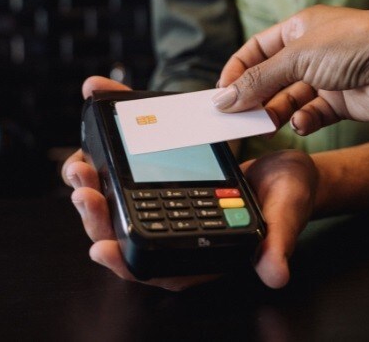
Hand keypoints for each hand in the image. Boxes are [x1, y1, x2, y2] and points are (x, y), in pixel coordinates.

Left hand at [62, 78, 318, 289]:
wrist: (289, 165)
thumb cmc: (287, 196)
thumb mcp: (284, 214)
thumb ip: (277, 243)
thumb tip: (276, 275)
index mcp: (192, 250)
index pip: (149, 264)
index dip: (121, 260)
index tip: (101, 247)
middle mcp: (168, 227)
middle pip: (117, 229)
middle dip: (93, 211)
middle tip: (83, 184)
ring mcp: (157, 197)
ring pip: (110, 195)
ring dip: (88, 178)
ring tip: (78, 160)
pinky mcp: (154, 168)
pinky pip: (125, 151)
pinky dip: (109, 124)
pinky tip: (95, 92)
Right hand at [213, 5, 368, 135]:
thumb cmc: (353, 44)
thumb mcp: (296, 57)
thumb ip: (258, 80)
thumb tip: (225, 98)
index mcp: (300, 28)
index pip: (258, 49)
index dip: (238, 70)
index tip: (222, 93)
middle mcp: (314, 52)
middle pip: (272, 77)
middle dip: (255, 96)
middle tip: (238, 117)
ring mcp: (329, 78)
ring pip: (291, 99)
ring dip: (277, 111)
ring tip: (267, 124)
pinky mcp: (343, 103)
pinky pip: (314, 115)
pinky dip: (305, 120)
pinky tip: (302, 122)